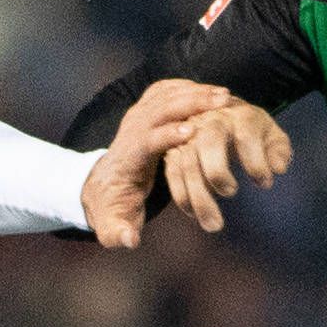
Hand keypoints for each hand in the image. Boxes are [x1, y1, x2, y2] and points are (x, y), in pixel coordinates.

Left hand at [82, 80, 232, 246]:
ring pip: (164, 96)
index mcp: (127, 158)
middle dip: (188, 103)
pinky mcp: (144, 110)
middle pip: (157, 109)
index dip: (166, 134)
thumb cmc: (114, 207)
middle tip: (221, 102)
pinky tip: (212, 92)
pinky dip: (189, 88)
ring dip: (194, 93)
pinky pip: (166, 92)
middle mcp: (130, 131)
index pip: (144, 140)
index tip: (192, 131)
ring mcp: (136, 117)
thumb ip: (118, 233)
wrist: (101, 185)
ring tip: (225, 95)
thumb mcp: (112, 226)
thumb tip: (130, 239)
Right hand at [158, 96, 290, 235]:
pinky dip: (181, 196)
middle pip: (209, 142)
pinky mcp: (175, 151)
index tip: (265, 183)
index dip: (255, 161)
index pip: (246, 135)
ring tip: (214, 226)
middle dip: (217, 171)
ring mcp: (190, 136)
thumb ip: (279, 150)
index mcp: (240, 115)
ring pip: (187, 162)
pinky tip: (193, 214)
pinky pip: (172, 173)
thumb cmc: (251, 131)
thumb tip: (278, 169)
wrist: (221, 114)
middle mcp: (212, 121)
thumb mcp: (271, 135)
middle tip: (231, 193)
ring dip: (199, 196)